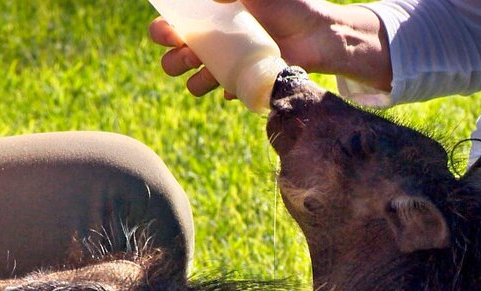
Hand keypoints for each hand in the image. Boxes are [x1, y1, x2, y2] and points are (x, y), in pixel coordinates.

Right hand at [148, 0, 386, 96]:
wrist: (318, 32)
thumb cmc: (287, 4)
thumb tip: (211, 0)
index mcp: (208, 19)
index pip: (172, 27)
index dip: (163, 32)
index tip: (169, 33)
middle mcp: (212, 44)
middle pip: (176, 59)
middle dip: (173, 61)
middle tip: (186, 57)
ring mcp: (227, 66)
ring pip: (195, 82)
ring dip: (194, 82)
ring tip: (205, 76)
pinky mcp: (243, 83)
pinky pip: (226, 92)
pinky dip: (229, 89)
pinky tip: (239, 83)